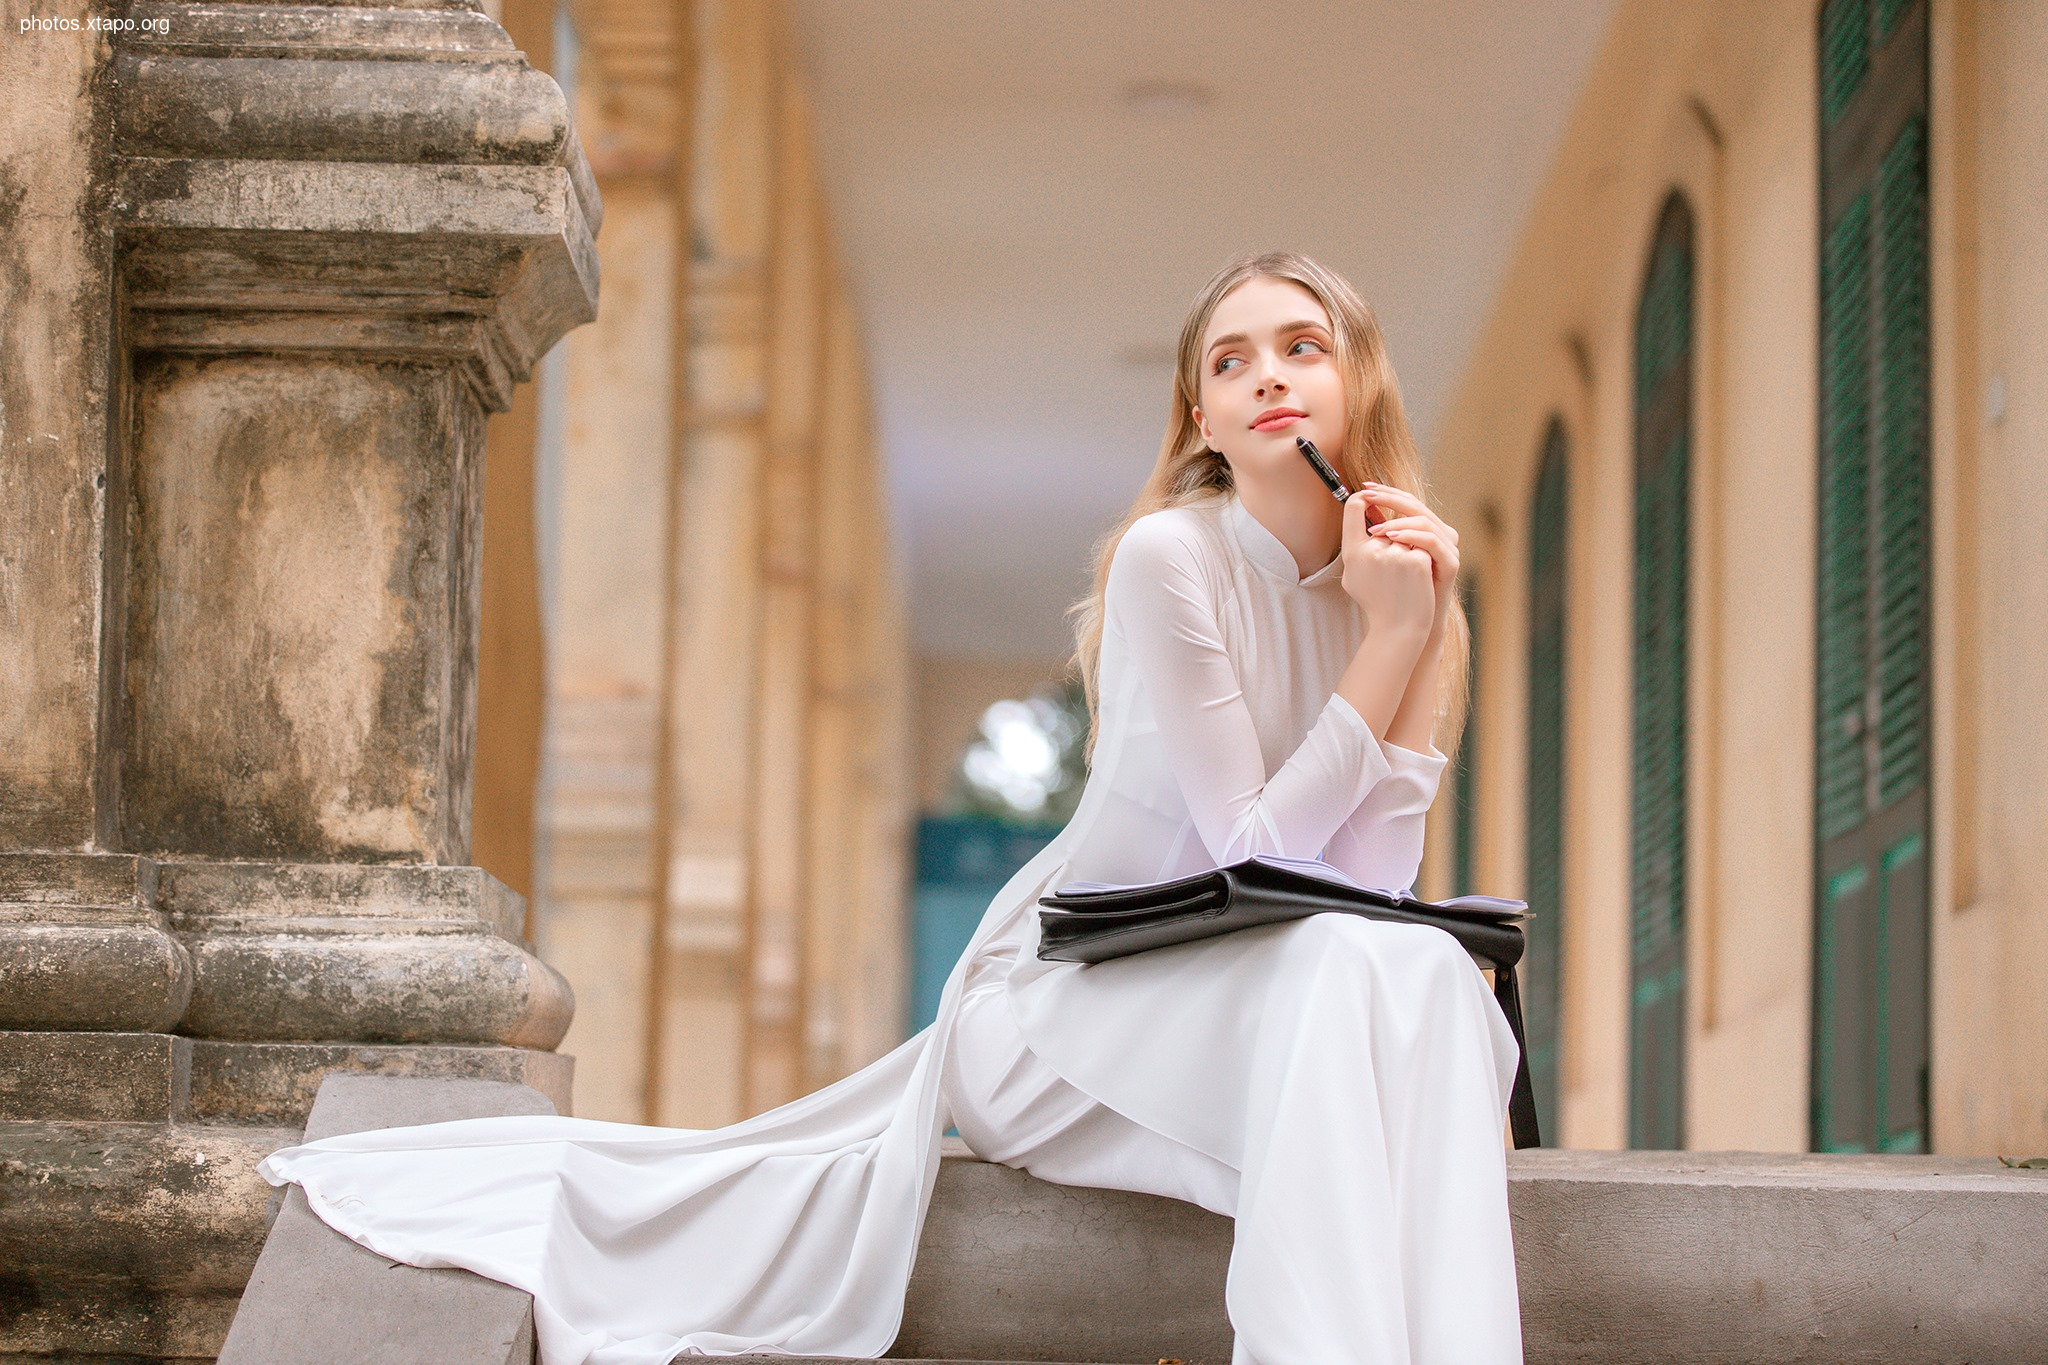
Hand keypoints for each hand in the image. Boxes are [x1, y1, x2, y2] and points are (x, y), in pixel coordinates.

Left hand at [1353, 482, 1459, 641]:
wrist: (1411, 623)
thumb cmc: (1395, 591)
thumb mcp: (1382, 558)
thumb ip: (1376, 534)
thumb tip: (1358, 508)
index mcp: (1424, 529)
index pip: (1406, 501)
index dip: (1386, 491)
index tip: (1364, 488)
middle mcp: (1440, 533)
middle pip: (1415, 505)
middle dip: (1388, 498)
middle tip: (1367, 496)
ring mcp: (1448, 548)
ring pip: (1424, 521)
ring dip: (1396, 520)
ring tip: (1374, 528)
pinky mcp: (1451, 563)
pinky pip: (1433, 541)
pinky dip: (1411, 536)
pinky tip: (1391, 539)